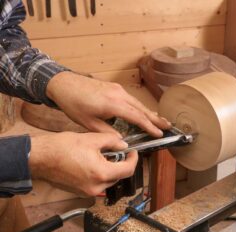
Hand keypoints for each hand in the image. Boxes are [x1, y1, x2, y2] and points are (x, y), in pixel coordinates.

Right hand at [29, 132, 137, 195]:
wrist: (40, 158)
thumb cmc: (61, 148)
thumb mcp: (92, 139)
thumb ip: (112, 141)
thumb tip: (123, 145)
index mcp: (101, 174)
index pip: (127, 170)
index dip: (133, 160)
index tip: (133, 152)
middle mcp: (96, 187)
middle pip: (118, 177)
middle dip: (121, 164)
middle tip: (118, 151)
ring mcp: (88, 192)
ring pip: (108, 181)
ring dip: (110, 169)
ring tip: (103, 156)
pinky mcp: (81, 192)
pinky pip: (97, 185)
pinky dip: (100, 175)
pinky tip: (93, 163)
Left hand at [46, 72, 170, 136]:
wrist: (63, 83)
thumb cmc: (73, 104)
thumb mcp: (88, 123)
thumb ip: (107, 132)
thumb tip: (121, 140)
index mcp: (113, 104)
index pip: (137, 117)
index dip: (149, 127)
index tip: (159, 134)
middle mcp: (119, 95)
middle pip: (142, 109)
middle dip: (156, 118)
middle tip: (168, 126)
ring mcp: (118, 89)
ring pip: (138, 103)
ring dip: (149, 112)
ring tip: (160, 120)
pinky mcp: (114, 87)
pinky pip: (131, 99)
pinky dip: (139, 107)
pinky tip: (142, 111)